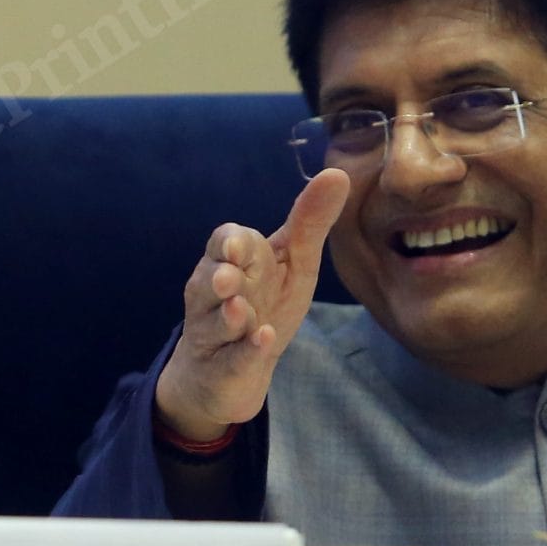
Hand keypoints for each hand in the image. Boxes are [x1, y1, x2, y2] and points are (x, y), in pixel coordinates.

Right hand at [153, 169, 348, 441]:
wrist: (228, 372)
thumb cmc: (262, 305)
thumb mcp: (292, 264)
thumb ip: (309, 222)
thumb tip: (337, 173)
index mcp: (231, 262)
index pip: (224, 243)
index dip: (229, 244)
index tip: (239, 246)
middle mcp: (213, 293)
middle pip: (208, 280)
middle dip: (218, 277)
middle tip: (229, 278)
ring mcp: (214, 331)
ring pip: (214, 320)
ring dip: (227, 315)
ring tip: (239, 311)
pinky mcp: (223, 366)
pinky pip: (232, 358)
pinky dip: (245, 350)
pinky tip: (261, 340)